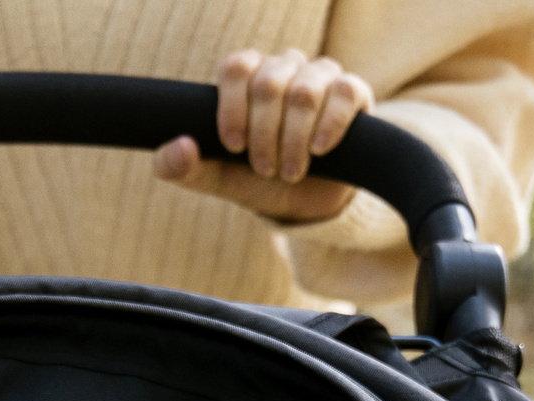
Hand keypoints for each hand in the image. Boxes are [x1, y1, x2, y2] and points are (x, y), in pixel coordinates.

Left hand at [153, 50, 371, 222]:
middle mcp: (283, 66)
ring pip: (305, 91)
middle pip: (269, 84)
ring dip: (294, 139)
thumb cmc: (255, 179)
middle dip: (264, 135)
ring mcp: (320, 75)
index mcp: (247, 75)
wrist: (304, 201)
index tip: (234, 146)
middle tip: (265, 168)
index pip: (236, 67)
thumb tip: (180, 146)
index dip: (232, 108)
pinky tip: (318, 151)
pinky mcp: (353, 91)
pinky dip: (329, 125)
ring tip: (290, 172)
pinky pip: (345, 92)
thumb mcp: (213, 178)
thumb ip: (179, 167)